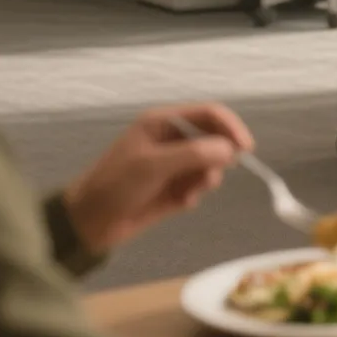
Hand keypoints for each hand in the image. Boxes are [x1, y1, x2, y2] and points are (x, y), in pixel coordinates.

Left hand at [63, 104, 249, 254]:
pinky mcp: (175, 186)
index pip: (209, 114)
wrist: (91, 222)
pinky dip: (196, 193)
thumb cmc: (115, 185)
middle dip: (217, 159)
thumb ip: (193, 154)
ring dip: (206, 179)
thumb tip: (230, 150)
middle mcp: (172, 139)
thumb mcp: (153, 165)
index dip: (230, 128)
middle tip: (208, 178)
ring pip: (211, 164)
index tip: (245, 149)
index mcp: (163, 123)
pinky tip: (181, 203)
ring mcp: (174, 163)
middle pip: (214, 139)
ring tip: (189, 194)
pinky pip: (200, 184)